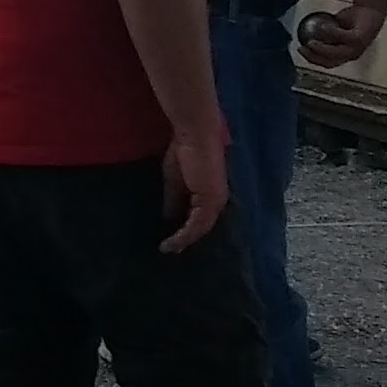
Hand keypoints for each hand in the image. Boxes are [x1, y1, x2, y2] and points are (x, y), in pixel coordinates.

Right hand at [158, 128, 230, 253]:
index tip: (172, 240)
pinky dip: (185, 234)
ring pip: (200, 228)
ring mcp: (216, 202)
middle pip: (202, 226)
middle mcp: (217, 201)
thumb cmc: (183, 152)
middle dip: (187, 239)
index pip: (199, 218)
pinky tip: (173, 242)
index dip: (186, 230)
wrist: (193, 136)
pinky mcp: (211, 201)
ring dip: (184, 240)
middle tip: (172, 250)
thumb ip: (174, 200)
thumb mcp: (174, 182)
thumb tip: (168, 217)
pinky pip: (197, 225)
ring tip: (170, 249)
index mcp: (210, 195)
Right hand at [298, 2, 385, 66]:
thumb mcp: (338, 29)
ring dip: (321, 49)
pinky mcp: (360, 37)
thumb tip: (309, 34)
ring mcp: (357, 47)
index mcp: (347, 55)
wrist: (372, 9)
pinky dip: (331, 33)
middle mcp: (353, 54)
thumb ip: (326, 35)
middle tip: (303, 48)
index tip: (301, 50)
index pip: (327, 63)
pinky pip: (342, 37)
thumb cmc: (355, 20)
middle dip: (314, 57)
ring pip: (336, 53)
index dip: (312, 59)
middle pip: (330, 61)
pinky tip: (323, 26)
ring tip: (311, 41)